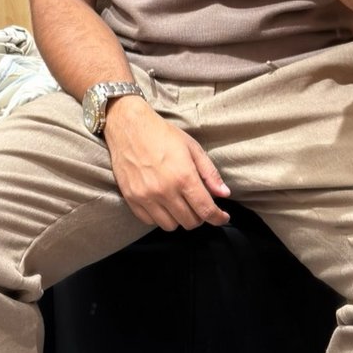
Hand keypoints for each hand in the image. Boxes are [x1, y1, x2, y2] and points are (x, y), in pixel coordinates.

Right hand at [104, 98, 231, 230]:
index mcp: (183, 177)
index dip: (218, 218)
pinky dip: (159, 217)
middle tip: (198, 205)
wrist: (129, 126)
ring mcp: (146, 196)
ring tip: (179, 204)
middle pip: (189, 222)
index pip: (206, 210)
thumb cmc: (162, 134)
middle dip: (199, 216)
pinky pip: (149, 221)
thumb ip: (210, 173)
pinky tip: (162, 203)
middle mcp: (165, 191)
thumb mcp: (192, 148)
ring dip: (179, 218)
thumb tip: (224, 194)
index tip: (221, 217)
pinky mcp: (131, 198)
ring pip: (170, 226)